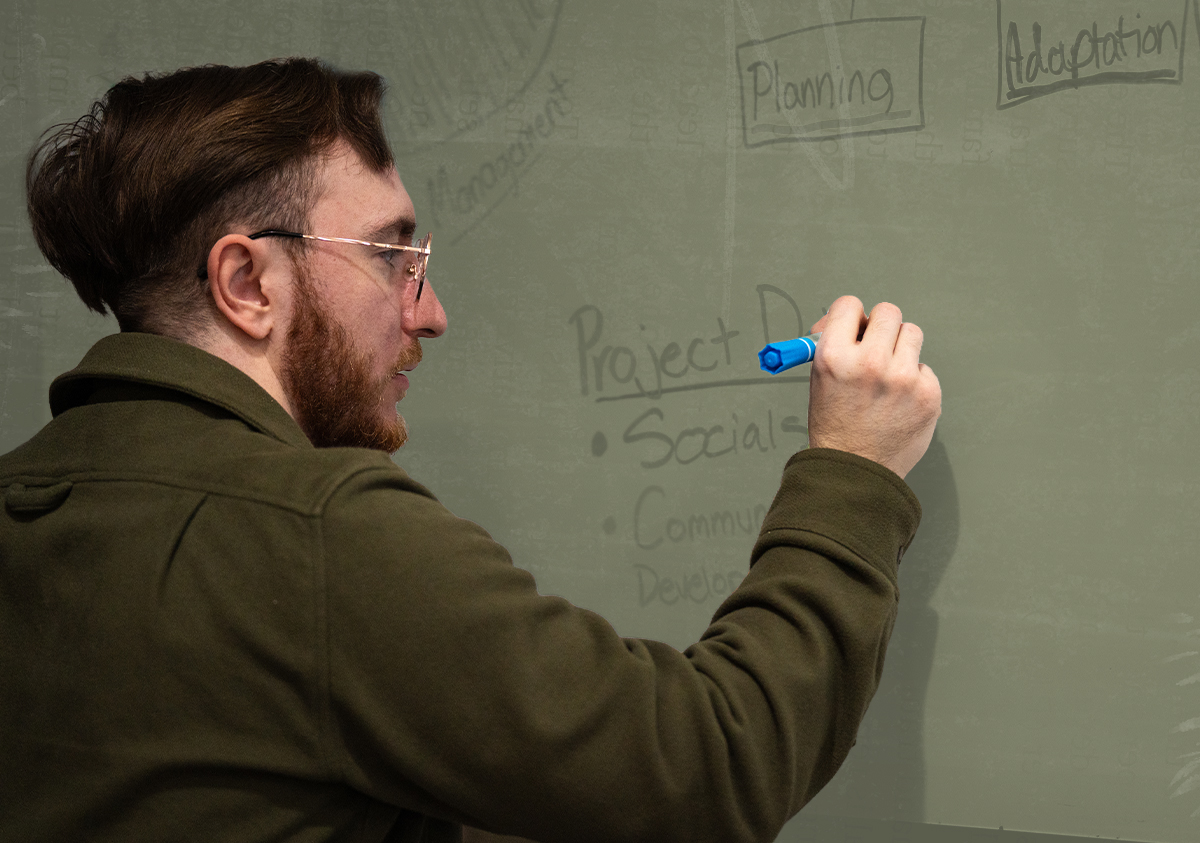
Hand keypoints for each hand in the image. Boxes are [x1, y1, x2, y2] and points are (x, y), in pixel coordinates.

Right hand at [805, 296, 940, 478]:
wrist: (856, 471)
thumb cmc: (835, 424)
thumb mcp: (820, 380)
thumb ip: (837, 346)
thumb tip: (855, 320)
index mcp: (834, 356)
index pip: (849, 305)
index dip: (850, 316)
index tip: (853, 328)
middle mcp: (869, 362)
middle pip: (888, 312)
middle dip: (881, 326)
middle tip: (875, 345)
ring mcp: (902, 378)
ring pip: (912, 333)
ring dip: (901, 348)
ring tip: (888, 375)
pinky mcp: (928, 394)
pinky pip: (924, 368)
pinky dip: (914, 379)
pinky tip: (899, 401)